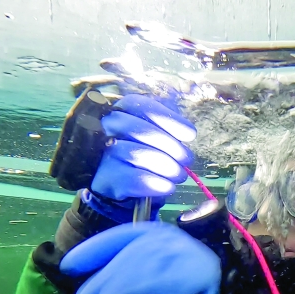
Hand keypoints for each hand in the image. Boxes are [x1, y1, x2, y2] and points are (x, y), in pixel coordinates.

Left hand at [60, 222, 219, 293]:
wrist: (226, 290)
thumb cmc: (185, 280)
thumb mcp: (156, 264)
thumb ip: (130, 266)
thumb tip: (93, 285)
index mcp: (156, 232)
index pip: (117, 237)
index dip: (90, 251)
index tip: (68, 266)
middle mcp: (165, 239)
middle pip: (119, 261)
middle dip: (93, 287)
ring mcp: (177, 255)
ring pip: (128, 275)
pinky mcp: (186, 276)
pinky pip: (144, 288)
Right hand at [87, 94, 196, 220]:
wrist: (121, 184)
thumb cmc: (144, 153)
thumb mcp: (156, 133)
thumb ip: (168, 126)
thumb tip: (187, 132)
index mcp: (122, 111)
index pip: (142, 106)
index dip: (168, 119)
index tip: (190, 135)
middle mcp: (107, 129)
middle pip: (136, 128)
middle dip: (169, 145)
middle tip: (187, 159)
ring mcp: (104, 154)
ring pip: (134, 154)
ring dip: (165, 166)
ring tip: (179, 175)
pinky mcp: (105, 179)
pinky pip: (132, 179)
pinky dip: (154, 183)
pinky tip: (167, 187)